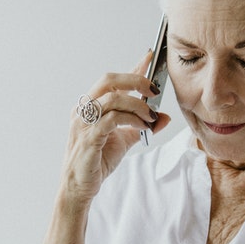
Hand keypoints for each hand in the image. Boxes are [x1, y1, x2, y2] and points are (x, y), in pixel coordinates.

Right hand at [60, 51, 171, 205]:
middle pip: (109, 80)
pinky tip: (142, 127)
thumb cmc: (96, 161)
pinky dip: (131, 119)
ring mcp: (84, 122)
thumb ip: (142, 126)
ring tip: (150, 117)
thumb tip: (165, 116)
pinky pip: (112, 119)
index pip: (113, 80)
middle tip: (154, 91)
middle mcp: (84, 109)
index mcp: (90, 106)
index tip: (151, 57)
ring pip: (112, 98)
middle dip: (136, 81)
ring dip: (137, 105)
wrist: (79, 186)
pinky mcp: (89, 137)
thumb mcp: (124, 140)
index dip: (133, 67)